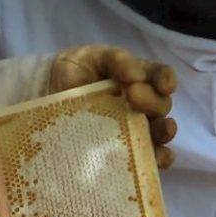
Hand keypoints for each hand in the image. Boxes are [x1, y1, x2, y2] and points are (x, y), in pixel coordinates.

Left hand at [49, 45, 176, 166]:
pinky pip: (149, 157)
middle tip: (133, 97)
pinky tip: (157, 158)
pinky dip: (159, 159)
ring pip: (161, 132)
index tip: (164, 85)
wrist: (49, 94)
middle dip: (153, 101)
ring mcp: (135, 129)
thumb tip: (136, 75)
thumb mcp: (95, 57)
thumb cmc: (77, 71)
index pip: (162, 77)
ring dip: (164, 132)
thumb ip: (117, 60)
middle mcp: (143, 104)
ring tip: (161, 130)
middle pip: (161, 105)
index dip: (167, 81)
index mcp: (140, 78)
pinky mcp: (125, 150)